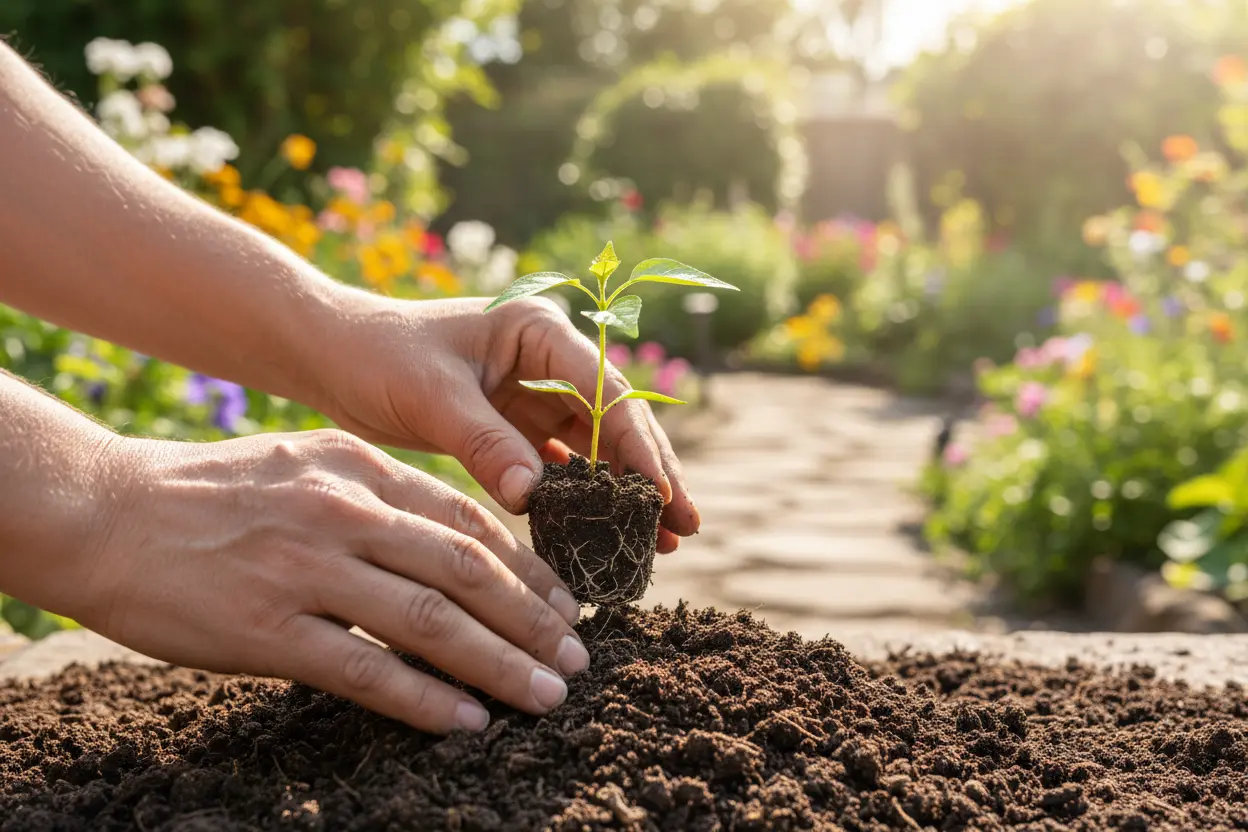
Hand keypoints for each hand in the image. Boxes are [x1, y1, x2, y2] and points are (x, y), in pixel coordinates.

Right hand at [73, 429, 587, 733]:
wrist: (106, 511)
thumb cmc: (212, 492)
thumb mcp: (307, 462)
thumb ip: (378, 494)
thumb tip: (452, 542)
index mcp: (359, 467)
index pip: (468, 520)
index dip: (529, 567)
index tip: (568, 603)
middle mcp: (344, 512)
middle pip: (466, 570)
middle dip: (534, 620)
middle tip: (577, 659)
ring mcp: (306, 569)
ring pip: (430, 621)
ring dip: (499, 664)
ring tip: (544, 695)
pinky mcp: (266, 629)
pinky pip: (365, 669)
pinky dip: (424, 699)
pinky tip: (466, 721)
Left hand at [311, 295, 699, 552]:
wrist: (330, 356)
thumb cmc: (377, 356)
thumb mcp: (431, 397)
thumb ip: (485, 444)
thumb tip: (535, 498)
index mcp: (538, 331)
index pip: (606, 391)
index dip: (637, 446)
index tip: (662, 496)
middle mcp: (547, 357)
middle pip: (615, 419)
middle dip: (650, 473)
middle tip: (684, 527)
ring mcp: (534, 390)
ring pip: (594, 446)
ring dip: (621, 491)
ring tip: (657, 542)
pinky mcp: (514, 422)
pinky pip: (559, 462)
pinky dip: (579, 496)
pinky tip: (598, 533)